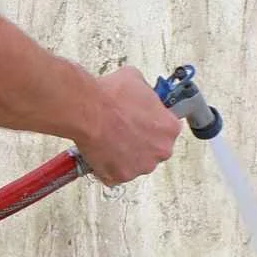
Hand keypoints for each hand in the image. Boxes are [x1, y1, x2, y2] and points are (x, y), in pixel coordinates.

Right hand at [75, 67, 181, 186]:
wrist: (87, 110)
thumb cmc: (111, 96)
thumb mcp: (136, 79)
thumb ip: (146, 93)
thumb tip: (141, 93)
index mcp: (169, 128)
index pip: (167, 129)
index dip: (153, 123)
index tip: (144, 121)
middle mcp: (160, 150)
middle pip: (154, 148)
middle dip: (141, 141)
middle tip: (125, 129)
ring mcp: (141, 166)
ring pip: (136, 162)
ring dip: (126, 154)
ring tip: (110, 138)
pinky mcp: (121, 176)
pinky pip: (117, 173)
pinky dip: (109, 165)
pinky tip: (101, 150)